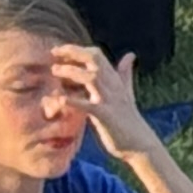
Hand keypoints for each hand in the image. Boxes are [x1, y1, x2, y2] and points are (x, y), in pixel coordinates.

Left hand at [52, 44, 149, 160]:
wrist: (139, 143)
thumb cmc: (129, 119)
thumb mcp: (126, 93)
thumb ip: (124, 74)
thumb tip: (130, 55)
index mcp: (115, 79)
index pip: (97, 55)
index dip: (78, 49)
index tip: (60, 50)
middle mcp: (113, 85)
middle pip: (94, 59)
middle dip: (74, 52)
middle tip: (54, 52)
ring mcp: (110, 99)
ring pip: (92, 77)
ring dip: (72, 71)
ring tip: (54, 70)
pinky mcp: (106, 115)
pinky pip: (88, 106)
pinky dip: (74, 101)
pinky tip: (60, 99)